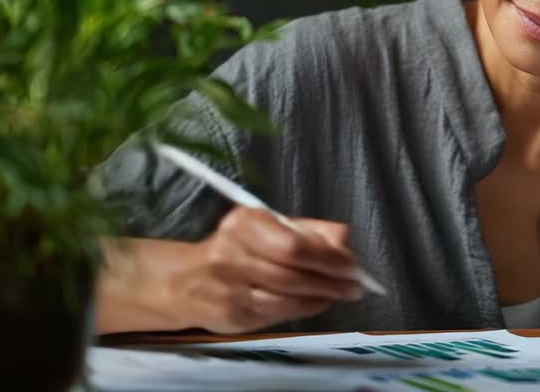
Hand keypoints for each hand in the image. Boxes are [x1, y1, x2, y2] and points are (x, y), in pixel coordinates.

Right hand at [162, 207, 364, 333]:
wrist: (184, 281)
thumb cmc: (235, 248)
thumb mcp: (267, 227)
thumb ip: (308, 230)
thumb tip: (344, 235)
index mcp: (244, 224)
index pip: (294, 245)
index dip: (328, 258)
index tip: (352, 264)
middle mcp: (231, 255)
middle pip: (292, 273)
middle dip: (330, 280)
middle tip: (355, 285)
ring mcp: (229, 289)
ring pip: (287, 297)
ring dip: (321, 296)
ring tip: (342, 293)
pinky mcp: (232, 316)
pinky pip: (277, 314)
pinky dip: (304, 309)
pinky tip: (318, 303)